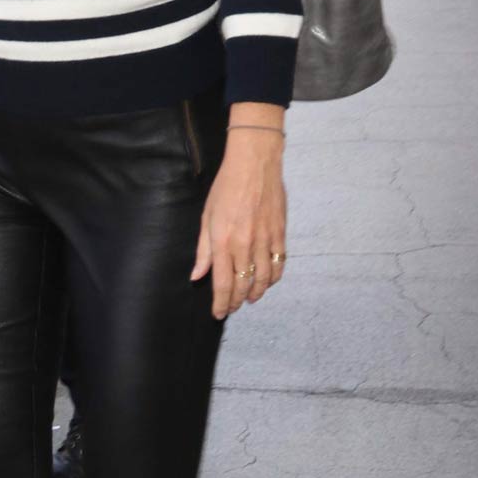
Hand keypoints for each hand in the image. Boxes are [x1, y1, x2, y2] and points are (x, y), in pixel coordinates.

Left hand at [192, 124, 287, 317]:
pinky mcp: (280, 234)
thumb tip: (197, 276)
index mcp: (223, 242)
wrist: (255, 164)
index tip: (219, 313)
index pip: (223, 283)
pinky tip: (267, 281)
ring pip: (263, 279)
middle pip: (243, 285)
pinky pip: (278, 264)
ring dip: (257, 293)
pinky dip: (273, 278)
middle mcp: (245, 245)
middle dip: (237, 301)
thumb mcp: (207, 217)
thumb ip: (203, 250)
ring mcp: (265, 240)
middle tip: (232, 308)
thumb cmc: (226, 187)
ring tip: (250, 299)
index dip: (221, 302)